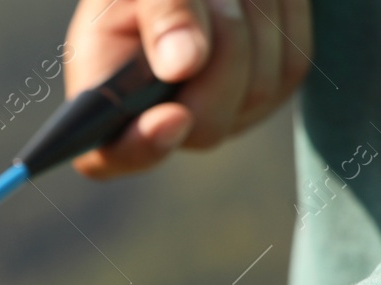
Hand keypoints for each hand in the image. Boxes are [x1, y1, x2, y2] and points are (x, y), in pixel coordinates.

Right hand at [65, 0, 311, 177]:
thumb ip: (159, 16)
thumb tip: (184, 66)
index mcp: (105, 106)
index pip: (112, 156)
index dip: (141, 146)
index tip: (170, 118)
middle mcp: (162, 127)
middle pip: (208, 124)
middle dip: (223, 49)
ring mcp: (220, 117)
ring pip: (260, 88)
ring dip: (253, 19)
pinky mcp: (269, 91)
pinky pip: (291, 61)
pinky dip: (280, 15)